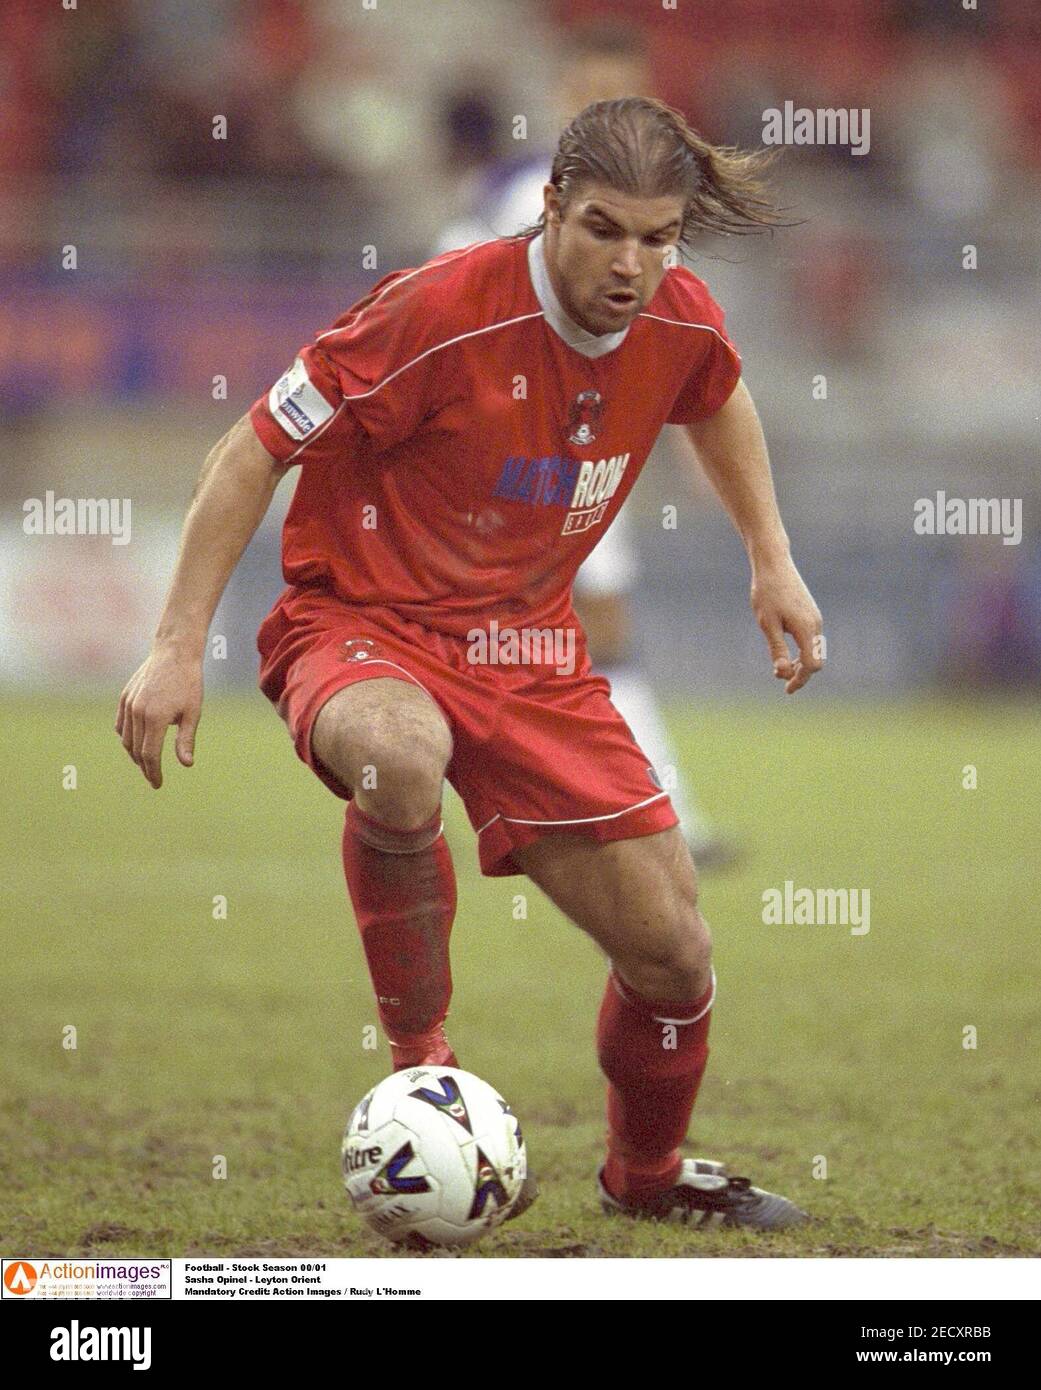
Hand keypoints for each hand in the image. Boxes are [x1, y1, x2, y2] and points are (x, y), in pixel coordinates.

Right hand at [115, 647, 202, 787]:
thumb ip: (186, 740)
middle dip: (145, 767)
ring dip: (135, 754)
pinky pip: (120, 725)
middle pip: (137, 750)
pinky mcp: (124, 697)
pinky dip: (126, 737)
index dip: (154, 772)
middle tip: (153, 778)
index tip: (157, 784)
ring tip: (146, 764)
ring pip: (126, 739)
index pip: (150, 755)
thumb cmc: (189, 683)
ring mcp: (129, 704)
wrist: (174, 652)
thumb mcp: (193, 713)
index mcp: (156, 718)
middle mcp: (138, 712)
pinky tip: (135, 744)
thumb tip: (186, 764)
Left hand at [750, 557, 823, 693]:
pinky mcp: (810, 613)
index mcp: (807, 629)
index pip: (811, 665)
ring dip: (801, 663)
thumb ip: (777, 650)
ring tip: (781, 667)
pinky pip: (811, 639)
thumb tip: (782, 673)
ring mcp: (815, 618)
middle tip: (783, 683)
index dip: (800, 680)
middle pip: (817, 660)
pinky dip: (802, 651)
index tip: (787, 690)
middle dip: (802, 674)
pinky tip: (787, 652)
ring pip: (815, 649)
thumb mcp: (767, 624)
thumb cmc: (767, 593)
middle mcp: (816, 624)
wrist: (773, 564)